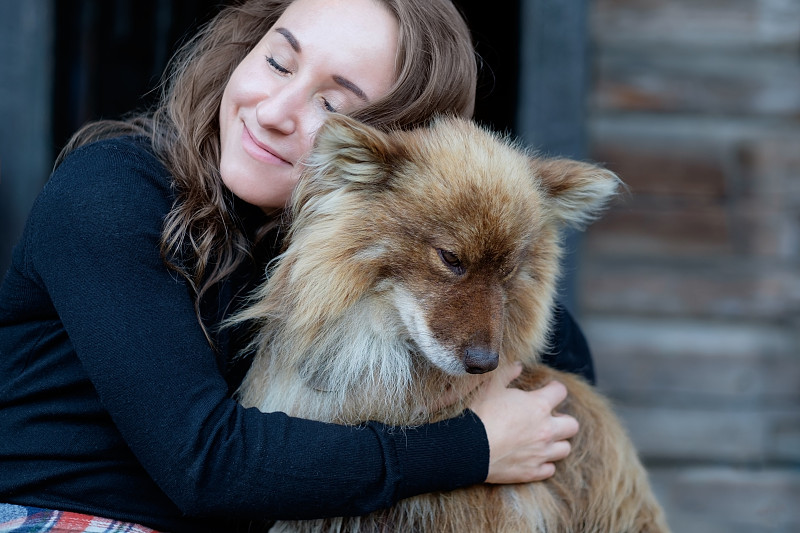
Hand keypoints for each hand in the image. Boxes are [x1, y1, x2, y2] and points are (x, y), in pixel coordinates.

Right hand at [469, 362, 578, 483]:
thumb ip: (508, 373)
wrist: (470, 447)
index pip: (561, 392)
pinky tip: (533, 457)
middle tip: (549, 419)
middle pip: (572, 425)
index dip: (555, 389)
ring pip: (565, 449)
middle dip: (564, 420)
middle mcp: (546, 430)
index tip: (548, 390)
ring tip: (543, 440)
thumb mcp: (491, 386)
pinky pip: (550, 469)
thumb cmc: (482, 414)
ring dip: (557, 443)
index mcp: (539, 406)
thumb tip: (518, 366)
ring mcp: (541, 453)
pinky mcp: (533, 471)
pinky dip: (544, 464)